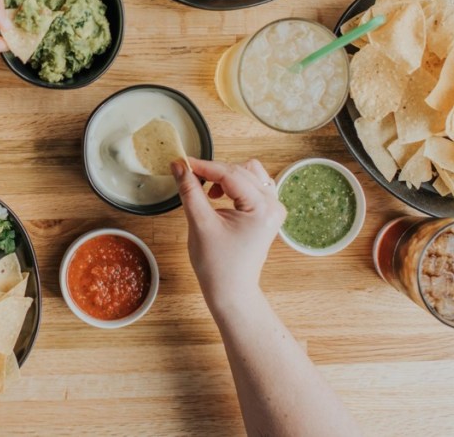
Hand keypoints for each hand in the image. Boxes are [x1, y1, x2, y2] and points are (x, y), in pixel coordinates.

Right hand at [171, 158, 285, 307]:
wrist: (231, 291)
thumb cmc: (217, 265)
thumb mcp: (200, 224)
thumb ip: (190, 191)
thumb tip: (179, 166)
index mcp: (262, 208)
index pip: (230, 174)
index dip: (204, 166)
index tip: (181, 162)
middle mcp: (273, 205)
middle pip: (241, 170)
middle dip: (214, 171)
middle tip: (189, 176)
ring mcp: (273, 209)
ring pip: (248, 174)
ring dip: (225, 177)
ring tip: (208, 192)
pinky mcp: (267, 213)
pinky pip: (252, 186)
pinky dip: (234, 185)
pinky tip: (219, 197)